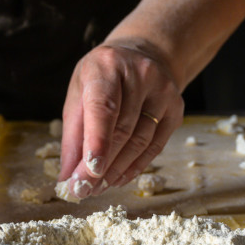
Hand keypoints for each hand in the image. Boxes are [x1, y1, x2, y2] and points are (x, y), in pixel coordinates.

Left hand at [59, 40, 183, 196]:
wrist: (145, 54)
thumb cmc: (103, 77)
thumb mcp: (79, 92)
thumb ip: (73, 135)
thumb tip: (68, 178)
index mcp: (107, 65)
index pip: (104, 107)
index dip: (97, 141)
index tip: (89, 172)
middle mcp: (140, 74)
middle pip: (123, 130)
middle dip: (102, 166)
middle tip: (83, 190)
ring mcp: (163, 91)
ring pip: (141, 142)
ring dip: (117, 170)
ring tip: (98, 187)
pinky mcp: (176, 107)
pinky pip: (156, 146)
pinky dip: (135, 167)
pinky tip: (119, 178)